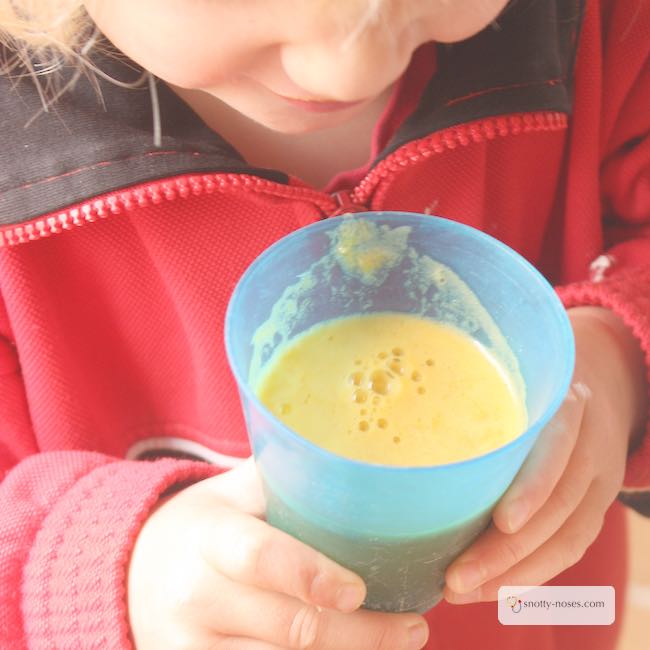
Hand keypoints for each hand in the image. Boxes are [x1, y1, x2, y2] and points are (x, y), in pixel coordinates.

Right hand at [128, 457, 429, 649]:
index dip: (313, 576)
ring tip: (397, 643)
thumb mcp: (232, 491)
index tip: (361, 589)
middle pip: (289, 627)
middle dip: (362, 635)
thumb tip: (354, 455)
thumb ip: (284, 475)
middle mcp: (194, 597)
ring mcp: (190, 648)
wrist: (134, 571)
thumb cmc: (203, 524)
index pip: (261, 558)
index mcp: (208, 536)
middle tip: (414, 627)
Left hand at [443, 306, 646, 603]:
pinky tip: (492, 590)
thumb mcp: (498, 377)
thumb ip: (457, 394)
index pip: (556, 447)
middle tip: (454, 578)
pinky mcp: (593, 509)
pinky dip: (531, 577)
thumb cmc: (520, 387)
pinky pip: (568, 550)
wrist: (587, 395)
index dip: (532, 488)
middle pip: (558, 506)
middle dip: (507, 551)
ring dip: (514, 575)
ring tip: (461, 592)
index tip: (501, 522)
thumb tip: (378, 411)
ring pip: (565, 538)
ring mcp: (596, 479)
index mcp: (563, 403)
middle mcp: (588, 443)